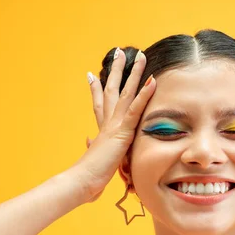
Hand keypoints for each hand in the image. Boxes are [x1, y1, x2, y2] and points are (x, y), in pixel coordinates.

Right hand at [71, 49, 155, 202]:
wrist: (82, 181)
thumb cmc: (88, 178)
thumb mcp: (93, 159)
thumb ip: (92, 147)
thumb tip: (87, 140)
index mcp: (101, 130)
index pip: (99, 104)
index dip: (96, 89)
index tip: (91, 75)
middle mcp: (107, 122)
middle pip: (111, 90)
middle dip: (116, 70)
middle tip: (118, 52)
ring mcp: (115, 124)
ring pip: (125, 92)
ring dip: (134, 73)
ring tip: (141, 55)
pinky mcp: (123, 131)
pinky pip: (135, 108)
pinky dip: (144, 94)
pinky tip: (152, 80)